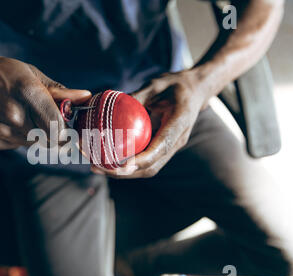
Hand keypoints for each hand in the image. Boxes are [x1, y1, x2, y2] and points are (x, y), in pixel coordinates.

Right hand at [0, 48, 90, 148]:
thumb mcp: (28, 72)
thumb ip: (58, 90)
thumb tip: (84, 96)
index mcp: (27, 92)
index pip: (58, 126)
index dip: (66, 131)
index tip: (68, 129)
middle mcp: (13, 114)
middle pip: (47, 139)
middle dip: (52, 133)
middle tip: (46, 120)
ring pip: (31, 144)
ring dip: (34, 134)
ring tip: (21, 114)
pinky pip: (13, 146)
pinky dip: (15, 137)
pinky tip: (4, 119)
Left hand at [92, 70, 208, 178]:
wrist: (195, 91)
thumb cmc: (175, 85)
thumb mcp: (156, 85)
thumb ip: (136, 97)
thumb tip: (109, 104)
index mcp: (179, 123)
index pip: (160, 148)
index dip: (140, 160)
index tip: (119, 164)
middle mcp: (176, 141)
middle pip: (151, 166)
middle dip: (124, 172)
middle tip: (99, 168)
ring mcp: (170, 147)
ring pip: (147, 168)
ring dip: (122, 172)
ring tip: (97, 168)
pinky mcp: (162, 148)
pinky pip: (144, 161)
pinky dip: (126, 164)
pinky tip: (106, 160)